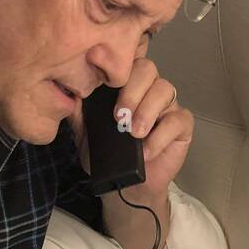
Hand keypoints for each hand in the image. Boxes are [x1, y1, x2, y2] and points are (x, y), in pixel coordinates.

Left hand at [68, 55, 193, 198]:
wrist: (125, 187)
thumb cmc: (108, 156)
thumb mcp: (86, 133)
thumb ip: (78, 111)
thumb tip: (67, 90)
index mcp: (125, 85)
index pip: (125, 62)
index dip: (115, 61)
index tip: (97, 62)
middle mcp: (147, 90)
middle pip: (147, 69)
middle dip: (131, 91)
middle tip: (119, 117)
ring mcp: (166, 106)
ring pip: (164, 90)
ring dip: (147, 110)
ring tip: (133, 133)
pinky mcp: (181, 125)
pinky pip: (178, 120)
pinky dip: (161, 135)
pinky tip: (146, 150)